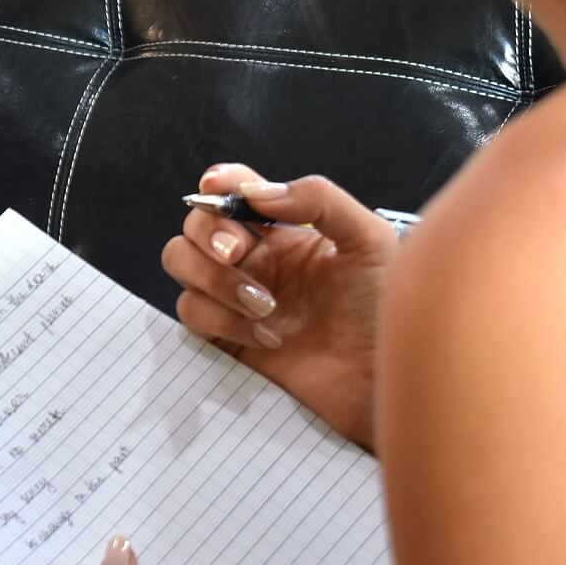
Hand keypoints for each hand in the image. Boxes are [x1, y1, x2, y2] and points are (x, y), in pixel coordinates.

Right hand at [162, 163, 397, 448]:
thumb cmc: (386, 312)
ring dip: (213, 277)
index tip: (217, 188)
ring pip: (180, 261)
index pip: (236, 189)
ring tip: (264, 304)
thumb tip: (256, 193)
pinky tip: (267, 335)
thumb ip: (319, 200)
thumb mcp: (369, 241)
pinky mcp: (224, 335)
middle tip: (237, 253)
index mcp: (286, 230)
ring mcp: (234, 296)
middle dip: (209, 233)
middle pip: (196, 223)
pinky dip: (223, 318)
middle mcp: (255, 258)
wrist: (381, 382)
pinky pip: (192, 311)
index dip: (219, 182)